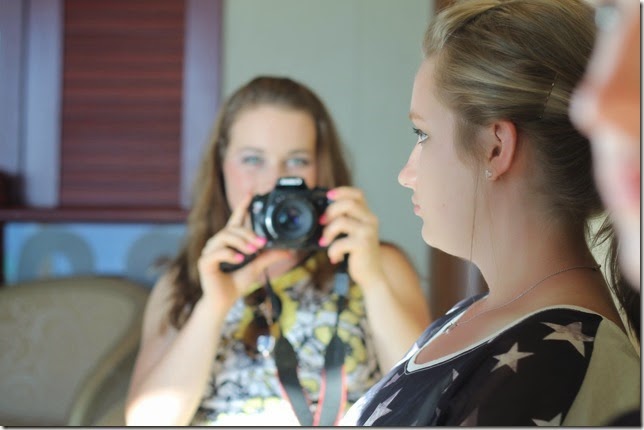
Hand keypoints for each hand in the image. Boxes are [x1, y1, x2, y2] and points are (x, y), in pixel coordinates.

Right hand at [197, 193, 289, 311]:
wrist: (224, 301)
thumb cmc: (237, 283)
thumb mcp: (256, 267)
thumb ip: (269, 257)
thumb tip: (288, 251)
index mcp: (230, 242)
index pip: (236, 219)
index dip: (243, 206)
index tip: (251, 193)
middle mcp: (218, 243)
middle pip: (232, 228)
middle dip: (248, 233)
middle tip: (261, 244)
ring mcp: (209, 251)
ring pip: (224, 236)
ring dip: (241, 242)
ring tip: (252, 251)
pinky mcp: (204, 262)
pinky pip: (217, 252)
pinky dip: (230, 254)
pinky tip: (240, 259)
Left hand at [319, 186, 385, 286]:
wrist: (372, 275)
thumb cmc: (360, 254)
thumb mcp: (354, 233)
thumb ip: (345, 220)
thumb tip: (323, 214)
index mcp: (368, 215)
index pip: (357, 194)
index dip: (342, 191)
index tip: (328, 195)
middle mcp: (371, 221)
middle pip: (348, 204)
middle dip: (330, 211)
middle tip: (322, 222)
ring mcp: (368, 233)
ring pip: (341, 222)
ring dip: (328, 232)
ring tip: (325, 242)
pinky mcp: (362, 245)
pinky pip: (339, 243)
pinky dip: (332, 250)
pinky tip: (335, 258)